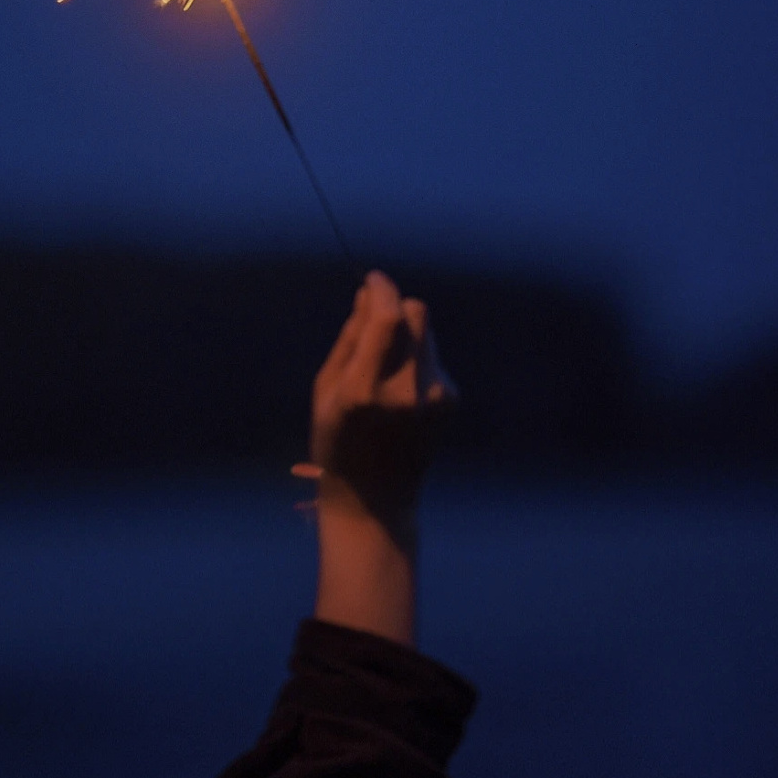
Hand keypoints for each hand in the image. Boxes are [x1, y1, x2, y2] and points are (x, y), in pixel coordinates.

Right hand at [293, 270, 455, 542]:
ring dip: (407, 334)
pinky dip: (417, 358)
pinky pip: (433, 357)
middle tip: (376, 321)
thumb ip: (350, 339)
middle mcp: (408, 388)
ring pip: (427, 333)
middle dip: (396, 308)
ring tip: (384, 366)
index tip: (373, 280)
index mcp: (367, 388)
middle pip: (416, 314)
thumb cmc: (337, 441)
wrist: (376, 497)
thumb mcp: (326, 390)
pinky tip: (401, 390)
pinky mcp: (451, 400)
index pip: (387, 317)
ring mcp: (436, 396)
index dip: (382, 289)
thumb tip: (368, 295)